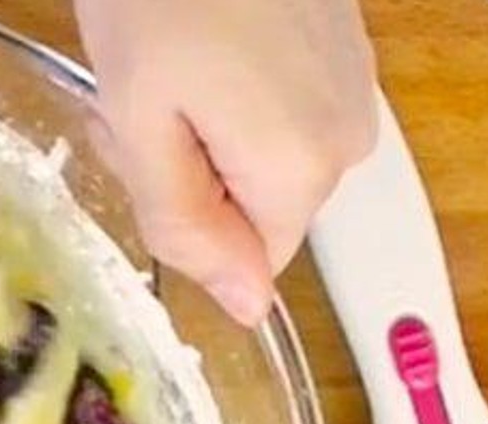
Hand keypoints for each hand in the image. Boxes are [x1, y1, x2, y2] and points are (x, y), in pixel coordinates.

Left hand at [76, 0, 377, 324]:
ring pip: (259, 163)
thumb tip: (246, 310)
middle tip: (135, 111)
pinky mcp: (343, 54)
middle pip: (253, 210)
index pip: (250, 262)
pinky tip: (194, 50)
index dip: (183, 224)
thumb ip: (189, 229)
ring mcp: (352, 89)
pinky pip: (278, 114)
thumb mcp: (140, 129)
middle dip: (185, 178)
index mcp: (302, 170)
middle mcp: (347, 138)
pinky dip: (225, 99)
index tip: (141, 158)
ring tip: (161, 74)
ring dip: (197, 137)